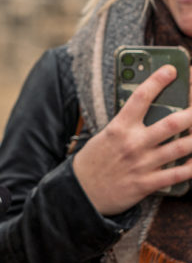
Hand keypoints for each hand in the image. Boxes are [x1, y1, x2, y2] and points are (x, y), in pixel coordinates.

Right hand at [73, 65, 191, 215]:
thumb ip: (127, 124)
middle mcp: (133, 143)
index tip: (172, 70)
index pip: (141, 97)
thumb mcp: (105, 136)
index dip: (158, 80)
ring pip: (182, 147)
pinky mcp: (148, 183)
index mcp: (119, 127)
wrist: (81, 192)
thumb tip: (153, 111)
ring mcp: (143, 164)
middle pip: (173, 123)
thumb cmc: (95, 160)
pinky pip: (179, 175)